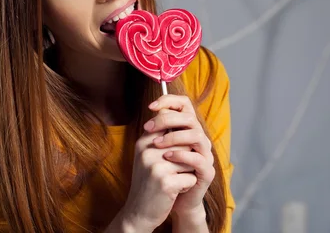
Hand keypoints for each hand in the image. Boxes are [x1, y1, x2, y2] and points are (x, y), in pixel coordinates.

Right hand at [120, 115, 197, 230]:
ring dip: (186, 173)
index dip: (179, 140)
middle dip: (185, 159)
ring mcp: (156, 167)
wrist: (138, 212)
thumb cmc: (148, 181)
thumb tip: (178, 117)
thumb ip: (159, 137)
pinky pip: (191, 178)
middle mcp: (148, 151)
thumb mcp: (147, 156)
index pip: (170, 127)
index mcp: (143, 142)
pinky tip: (173, 191)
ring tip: (172, 181)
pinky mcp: (166, 183)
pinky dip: (187, 186)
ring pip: (190, 161)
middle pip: (185, 144)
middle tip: (171, 172)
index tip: (173, 155)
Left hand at [146, 95, 215, 216]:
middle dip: (167, 119)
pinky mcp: (207, 172)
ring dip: (174, 137)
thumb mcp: (157, 148)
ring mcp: (205, 155)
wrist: (172, 201)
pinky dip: (182, 155)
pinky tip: (167, 156)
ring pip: (197, 136)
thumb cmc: (164, 172)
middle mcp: (200, 139)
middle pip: (190, 118)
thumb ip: (158, 131)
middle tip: (148, 127)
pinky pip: (199, 159)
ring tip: (156, 143)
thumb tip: (152, 111)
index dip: (169, 101)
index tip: (151, 106)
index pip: (185, 105)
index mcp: (188, 129)